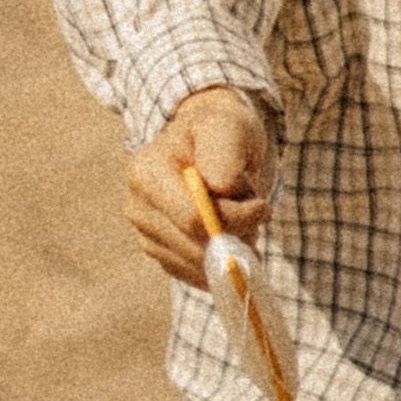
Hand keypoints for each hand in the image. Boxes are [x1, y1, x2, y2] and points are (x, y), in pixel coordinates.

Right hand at [126, 86, 271, 286]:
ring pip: (197, 265)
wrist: (208, 141)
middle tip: (257, 217)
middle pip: (195, 248)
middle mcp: (137, 207)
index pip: (192, 219)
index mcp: (146, 173)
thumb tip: (218, 189)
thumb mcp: (228, 126)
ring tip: (243, 221)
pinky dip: (218, 263)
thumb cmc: (220, 130)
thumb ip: (224, 153)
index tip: (263, 206)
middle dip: (235, 237)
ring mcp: (145, 233)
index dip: (234, 220)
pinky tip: (232, 238)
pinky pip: (194, 274)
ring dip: (229, 250)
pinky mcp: (158, 252)